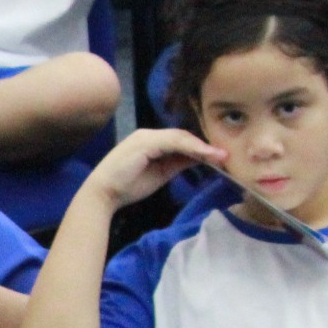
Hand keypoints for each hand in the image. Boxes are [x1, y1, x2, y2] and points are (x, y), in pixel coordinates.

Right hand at [84, 128, 226, 209]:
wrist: (102, 193)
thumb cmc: (126, 187)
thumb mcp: (159, 175)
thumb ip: (177, 164)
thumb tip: (199, 159)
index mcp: (151, 142)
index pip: (181, 141)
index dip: (200, 148)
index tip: (218, 156)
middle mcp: (149, 134)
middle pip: (184, 136)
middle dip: (205, 145)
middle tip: (226, 154)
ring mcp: (147, 137)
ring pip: (181, 137)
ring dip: (203, 146)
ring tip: (221, 155)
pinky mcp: (146, 142)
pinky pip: (175, 141)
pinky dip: (192, 147)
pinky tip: (206, 155)